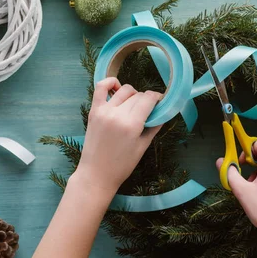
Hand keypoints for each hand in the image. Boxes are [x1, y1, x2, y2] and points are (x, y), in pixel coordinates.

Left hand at [76, 77, 161, 193]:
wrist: (96, 174)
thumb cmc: (122, 165)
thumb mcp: (143, 147)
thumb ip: (154, 127)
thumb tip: (163, 112)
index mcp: (131, 125)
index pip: (148, 99)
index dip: (157, 97)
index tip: (160, 101)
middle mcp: (117, 114)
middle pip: (138, 95)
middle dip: (146, 100)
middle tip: (147, 110)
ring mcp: (104, 111)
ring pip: (124, 90)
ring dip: (133, 94)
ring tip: (134, 105)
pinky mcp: (94, 111)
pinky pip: (101, 87)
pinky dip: (110, 82)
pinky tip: (117, 88)